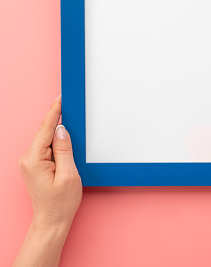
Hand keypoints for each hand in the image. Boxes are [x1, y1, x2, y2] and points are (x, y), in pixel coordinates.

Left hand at [13, 96, 81, 266]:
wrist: (52, 223)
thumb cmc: (60, 204)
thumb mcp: (69, 175)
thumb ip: (64, 149)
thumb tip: (60, 129)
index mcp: (34, 160)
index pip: (45, 129)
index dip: (54, 112)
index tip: (60, 98)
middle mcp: (28, 159)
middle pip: (45, 132)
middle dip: (57, 120)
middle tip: (70, 105)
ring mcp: (30, 162)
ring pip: (46, 139)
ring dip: (58, 132)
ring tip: (72, 123)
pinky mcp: (35, 165)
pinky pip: (46, 147)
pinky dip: (56, 142)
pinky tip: (66, 140)